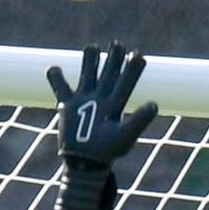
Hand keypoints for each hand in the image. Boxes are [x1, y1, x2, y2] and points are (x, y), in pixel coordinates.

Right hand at [46, 42, 157, 209]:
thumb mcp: (126, 136)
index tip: (136, 54)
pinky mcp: (68, 106)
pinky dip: (56, 77)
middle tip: (117, 44)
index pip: (126, 82)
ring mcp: (84, 100)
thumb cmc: (107, 152)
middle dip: (113, 59)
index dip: (132, 69)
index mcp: (116, 104)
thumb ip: (140, 120)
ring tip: (92, 47)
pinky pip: (61, 88)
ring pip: (87, 74)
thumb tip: (155, 104)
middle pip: (109, 73)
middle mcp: (101, 99)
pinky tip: (53, 68)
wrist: (86, 164)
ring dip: (89, 61)